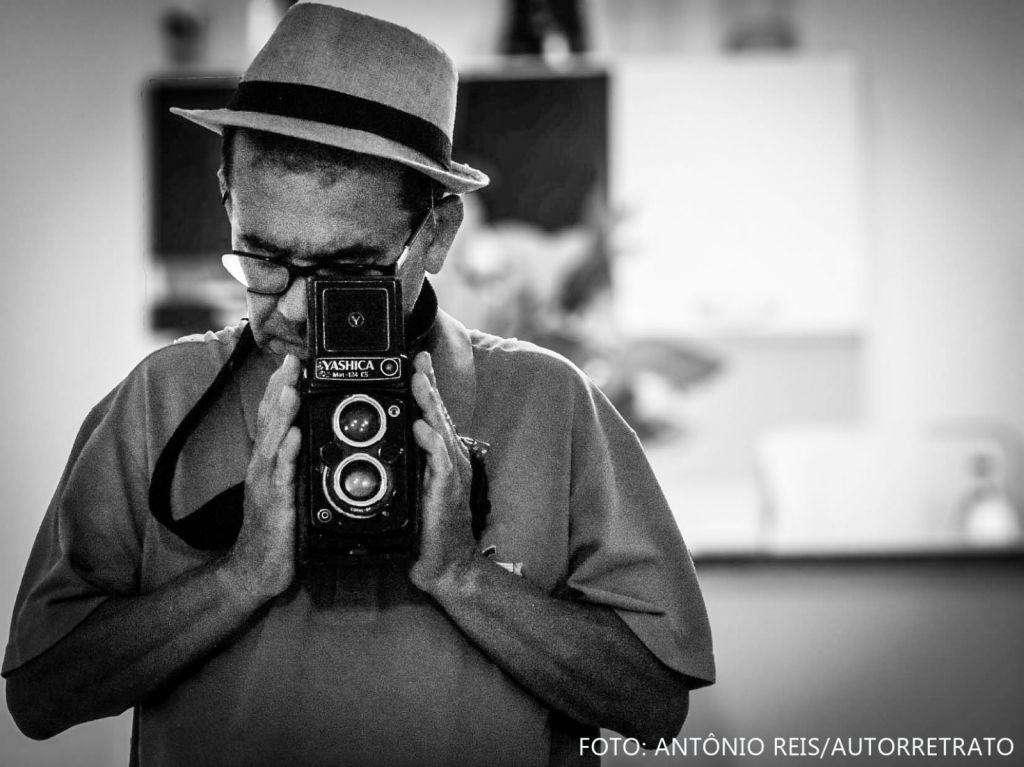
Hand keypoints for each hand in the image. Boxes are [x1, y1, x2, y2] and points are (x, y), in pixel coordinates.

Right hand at [224, 353, 301, 598]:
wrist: (255, 570)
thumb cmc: (275, 529)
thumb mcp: (286, 489)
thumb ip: (294, 462)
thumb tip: (307, 435)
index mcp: (268, 461)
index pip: (274, 416)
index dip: (282, 387)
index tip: (293, 359)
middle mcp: (263, 467)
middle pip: (271, 420)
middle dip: (281, 388)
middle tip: (293, 359)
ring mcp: (266, 484)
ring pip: (273, 440)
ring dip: (283, 412)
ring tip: (292, 386)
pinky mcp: (274, 505)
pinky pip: (281, 475)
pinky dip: (287, 454)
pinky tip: (295, 436)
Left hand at [408, 351, 477, 591]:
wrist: (446, 566)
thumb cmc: (429, 531)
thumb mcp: (416, 490)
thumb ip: (409, 466)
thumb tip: (394, 443)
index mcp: (440, 457)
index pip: (432, 415)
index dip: (424, 387)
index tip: (414, 362)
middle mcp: (449, 459)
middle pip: (438, 414)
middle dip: (428, 384)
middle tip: (417, 359)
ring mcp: (451, 474)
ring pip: (440, 430)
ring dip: (429, 404)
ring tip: (418, 381)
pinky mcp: (447, 491)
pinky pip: (441, 462)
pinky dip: (432, 443)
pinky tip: (422, 427)